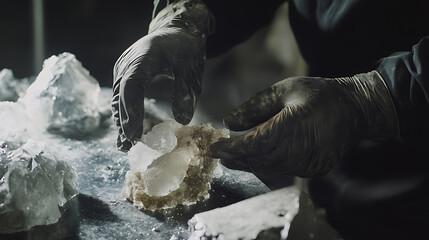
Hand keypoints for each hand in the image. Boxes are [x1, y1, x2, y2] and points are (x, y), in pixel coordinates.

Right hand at [111, 0, 213, 150]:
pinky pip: (122, 96)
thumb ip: (186, 92)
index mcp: (143, 58)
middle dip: (125, 122)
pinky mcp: (125, 75)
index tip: (134, 134)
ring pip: (118, 98)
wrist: (176, 31)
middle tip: (129, 147)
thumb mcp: (191, 69)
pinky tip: (127, 132)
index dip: (131, 111)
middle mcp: (128, 63)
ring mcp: (124, 69)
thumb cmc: (184, 48)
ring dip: (122, 121)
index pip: (131, 87)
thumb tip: (182, 120)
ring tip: (125, 146)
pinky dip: (125, 113)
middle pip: (120, 96)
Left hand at [210, 71, 398, 176]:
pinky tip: (258, 158)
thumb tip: (228, 122)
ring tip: (234, 157)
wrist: (356, 109)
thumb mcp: (284, 89)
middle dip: (237, 158)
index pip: (254, 143)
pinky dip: (267, 166)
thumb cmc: (318, 94)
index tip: (214, 148)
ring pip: (270, 169)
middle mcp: (301, 149)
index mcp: (293, 126)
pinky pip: (283, 171)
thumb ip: (254, 107)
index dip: (232, 148)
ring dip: (250, 163)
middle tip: (219, 154)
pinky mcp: (315, 169)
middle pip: (259, 160)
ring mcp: (310, 163)